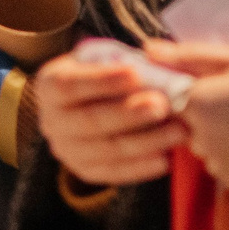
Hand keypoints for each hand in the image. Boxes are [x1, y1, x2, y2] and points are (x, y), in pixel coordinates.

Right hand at [36, 51, 187, 186]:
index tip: (136, 74)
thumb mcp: (108, 56)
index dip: (101, 81)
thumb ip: (126, 58)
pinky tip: (166, 159)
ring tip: (178, 131)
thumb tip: (153, 56)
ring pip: (105, 150)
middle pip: (89, 121)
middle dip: (128, 114)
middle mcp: (51, 120)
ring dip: (144, 142)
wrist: (97, 100)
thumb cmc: (107, 72)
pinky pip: (113, 173)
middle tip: (162, 105)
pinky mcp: (85, 169)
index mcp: (50, 84)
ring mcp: (66, 149)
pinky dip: (140, 168)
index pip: (70, 85)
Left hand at [144, 39, 228, 198]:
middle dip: (206, 116)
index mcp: (197, 104)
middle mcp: (201, 139)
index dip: (189, 92)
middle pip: (188, 126)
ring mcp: (220, 164)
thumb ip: (189, 55)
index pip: (169, 99)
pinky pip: (228, 169)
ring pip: (207, 149)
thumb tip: (148, 50)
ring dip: (221, 139)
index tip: (211, 88)